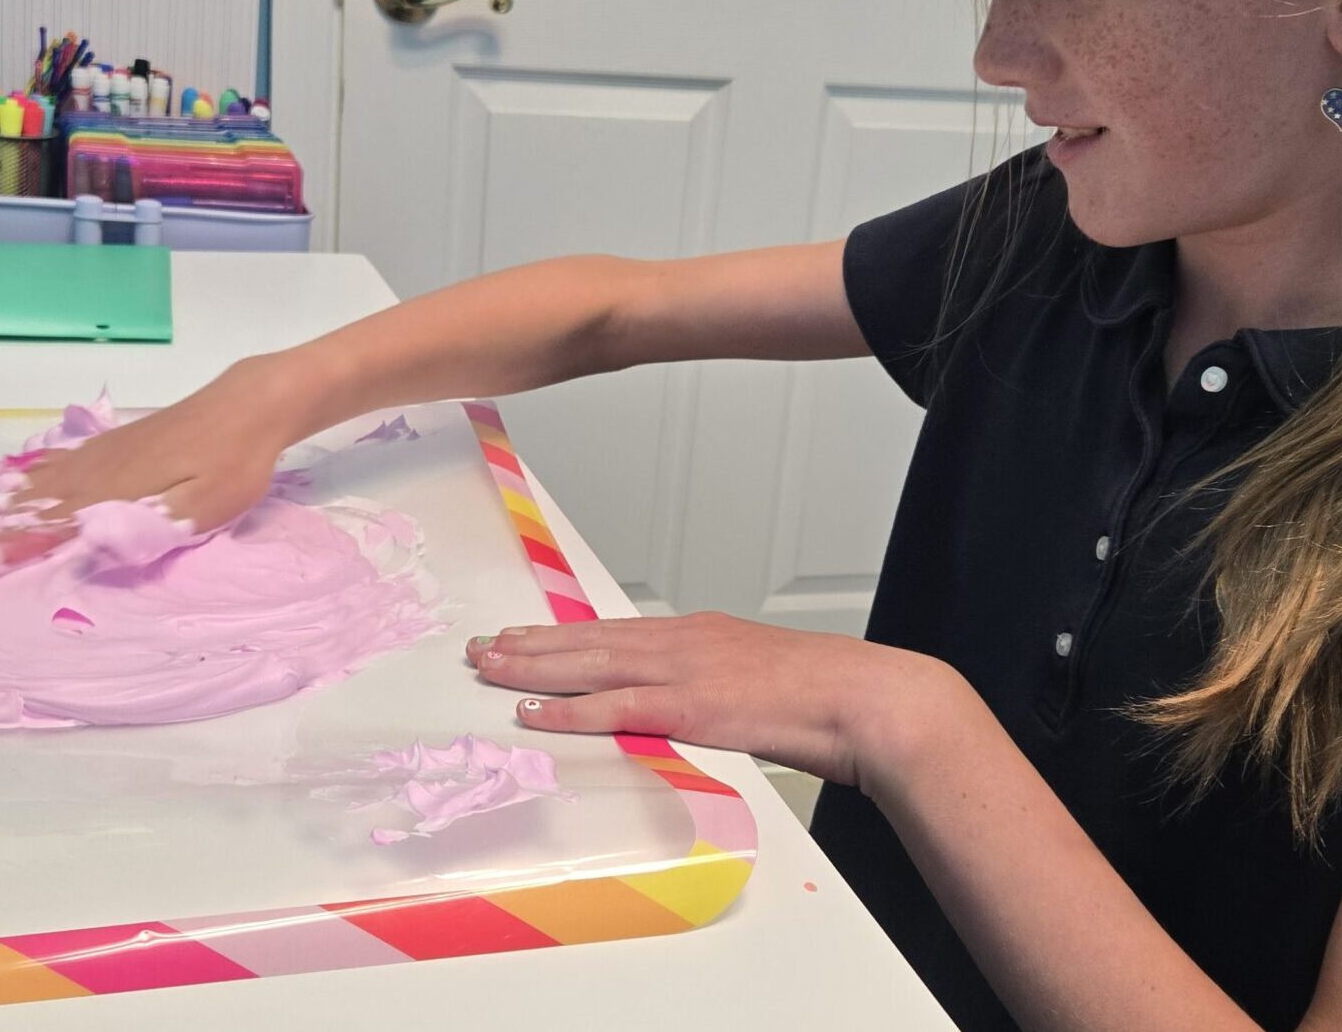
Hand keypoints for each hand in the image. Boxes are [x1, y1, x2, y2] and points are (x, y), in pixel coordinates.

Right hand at [11, 356, 304, 542]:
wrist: (251, 403)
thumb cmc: (234, 462)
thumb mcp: (205, 506)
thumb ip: (150, 526)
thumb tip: (91, 544)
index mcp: (113, 492)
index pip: (47, 526)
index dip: (2, 546)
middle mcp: (96, 472)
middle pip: (27, 501)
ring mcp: (102, 454)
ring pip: (35, 481)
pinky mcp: (113, 445)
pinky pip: (53, 465)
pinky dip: (21, 477)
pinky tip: (6, 482)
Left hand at [465, 612, 950, 789]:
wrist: (858, 697)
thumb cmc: (818, 694)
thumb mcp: (755, 676)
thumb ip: (714, 684)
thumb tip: (689, 703)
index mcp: (696, 633)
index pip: (613, 630)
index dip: (563, 634)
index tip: (524, 635)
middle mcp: (680, 641)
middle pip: (589, 640)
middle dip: (531, 644)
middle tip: (483, 646)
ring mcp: (682, 670)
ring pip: (590, 665)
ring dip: (533, 669)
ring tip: (490, 668)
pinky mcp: (688, 705)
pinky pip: (613, 707)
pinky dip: (568, 710)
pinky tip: (532, 712)